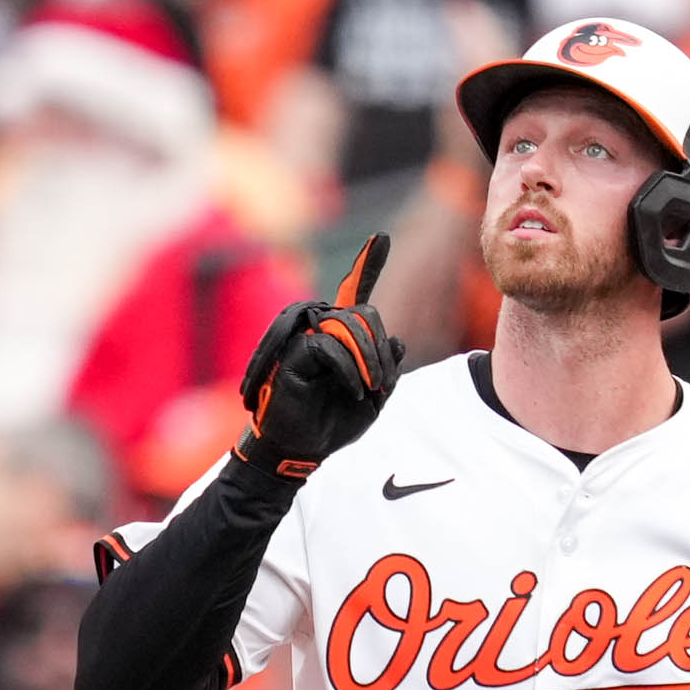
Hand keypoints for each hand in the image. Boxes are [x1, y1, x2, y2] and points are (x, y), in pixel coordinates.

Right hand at [231, 234, 400, 482]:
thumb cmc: (332, 422)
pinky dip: (349, 369)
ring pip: (350, 324)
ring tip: (372, 389)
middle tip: (383, 385)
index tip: (380, 237)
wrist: (300, 451)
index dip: (367, 264)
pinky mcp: (291, 349)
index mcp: (340, 334)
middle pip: (365, 313)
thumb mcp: (374, 395)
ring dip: (370, 359)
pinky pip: (329, 344)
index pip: (355, 294)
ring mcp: (304, 335)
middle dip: (382, 349)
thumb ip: (388, 367)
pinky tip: (353, 390)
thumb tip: (398, 341)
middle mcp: (320, 327)